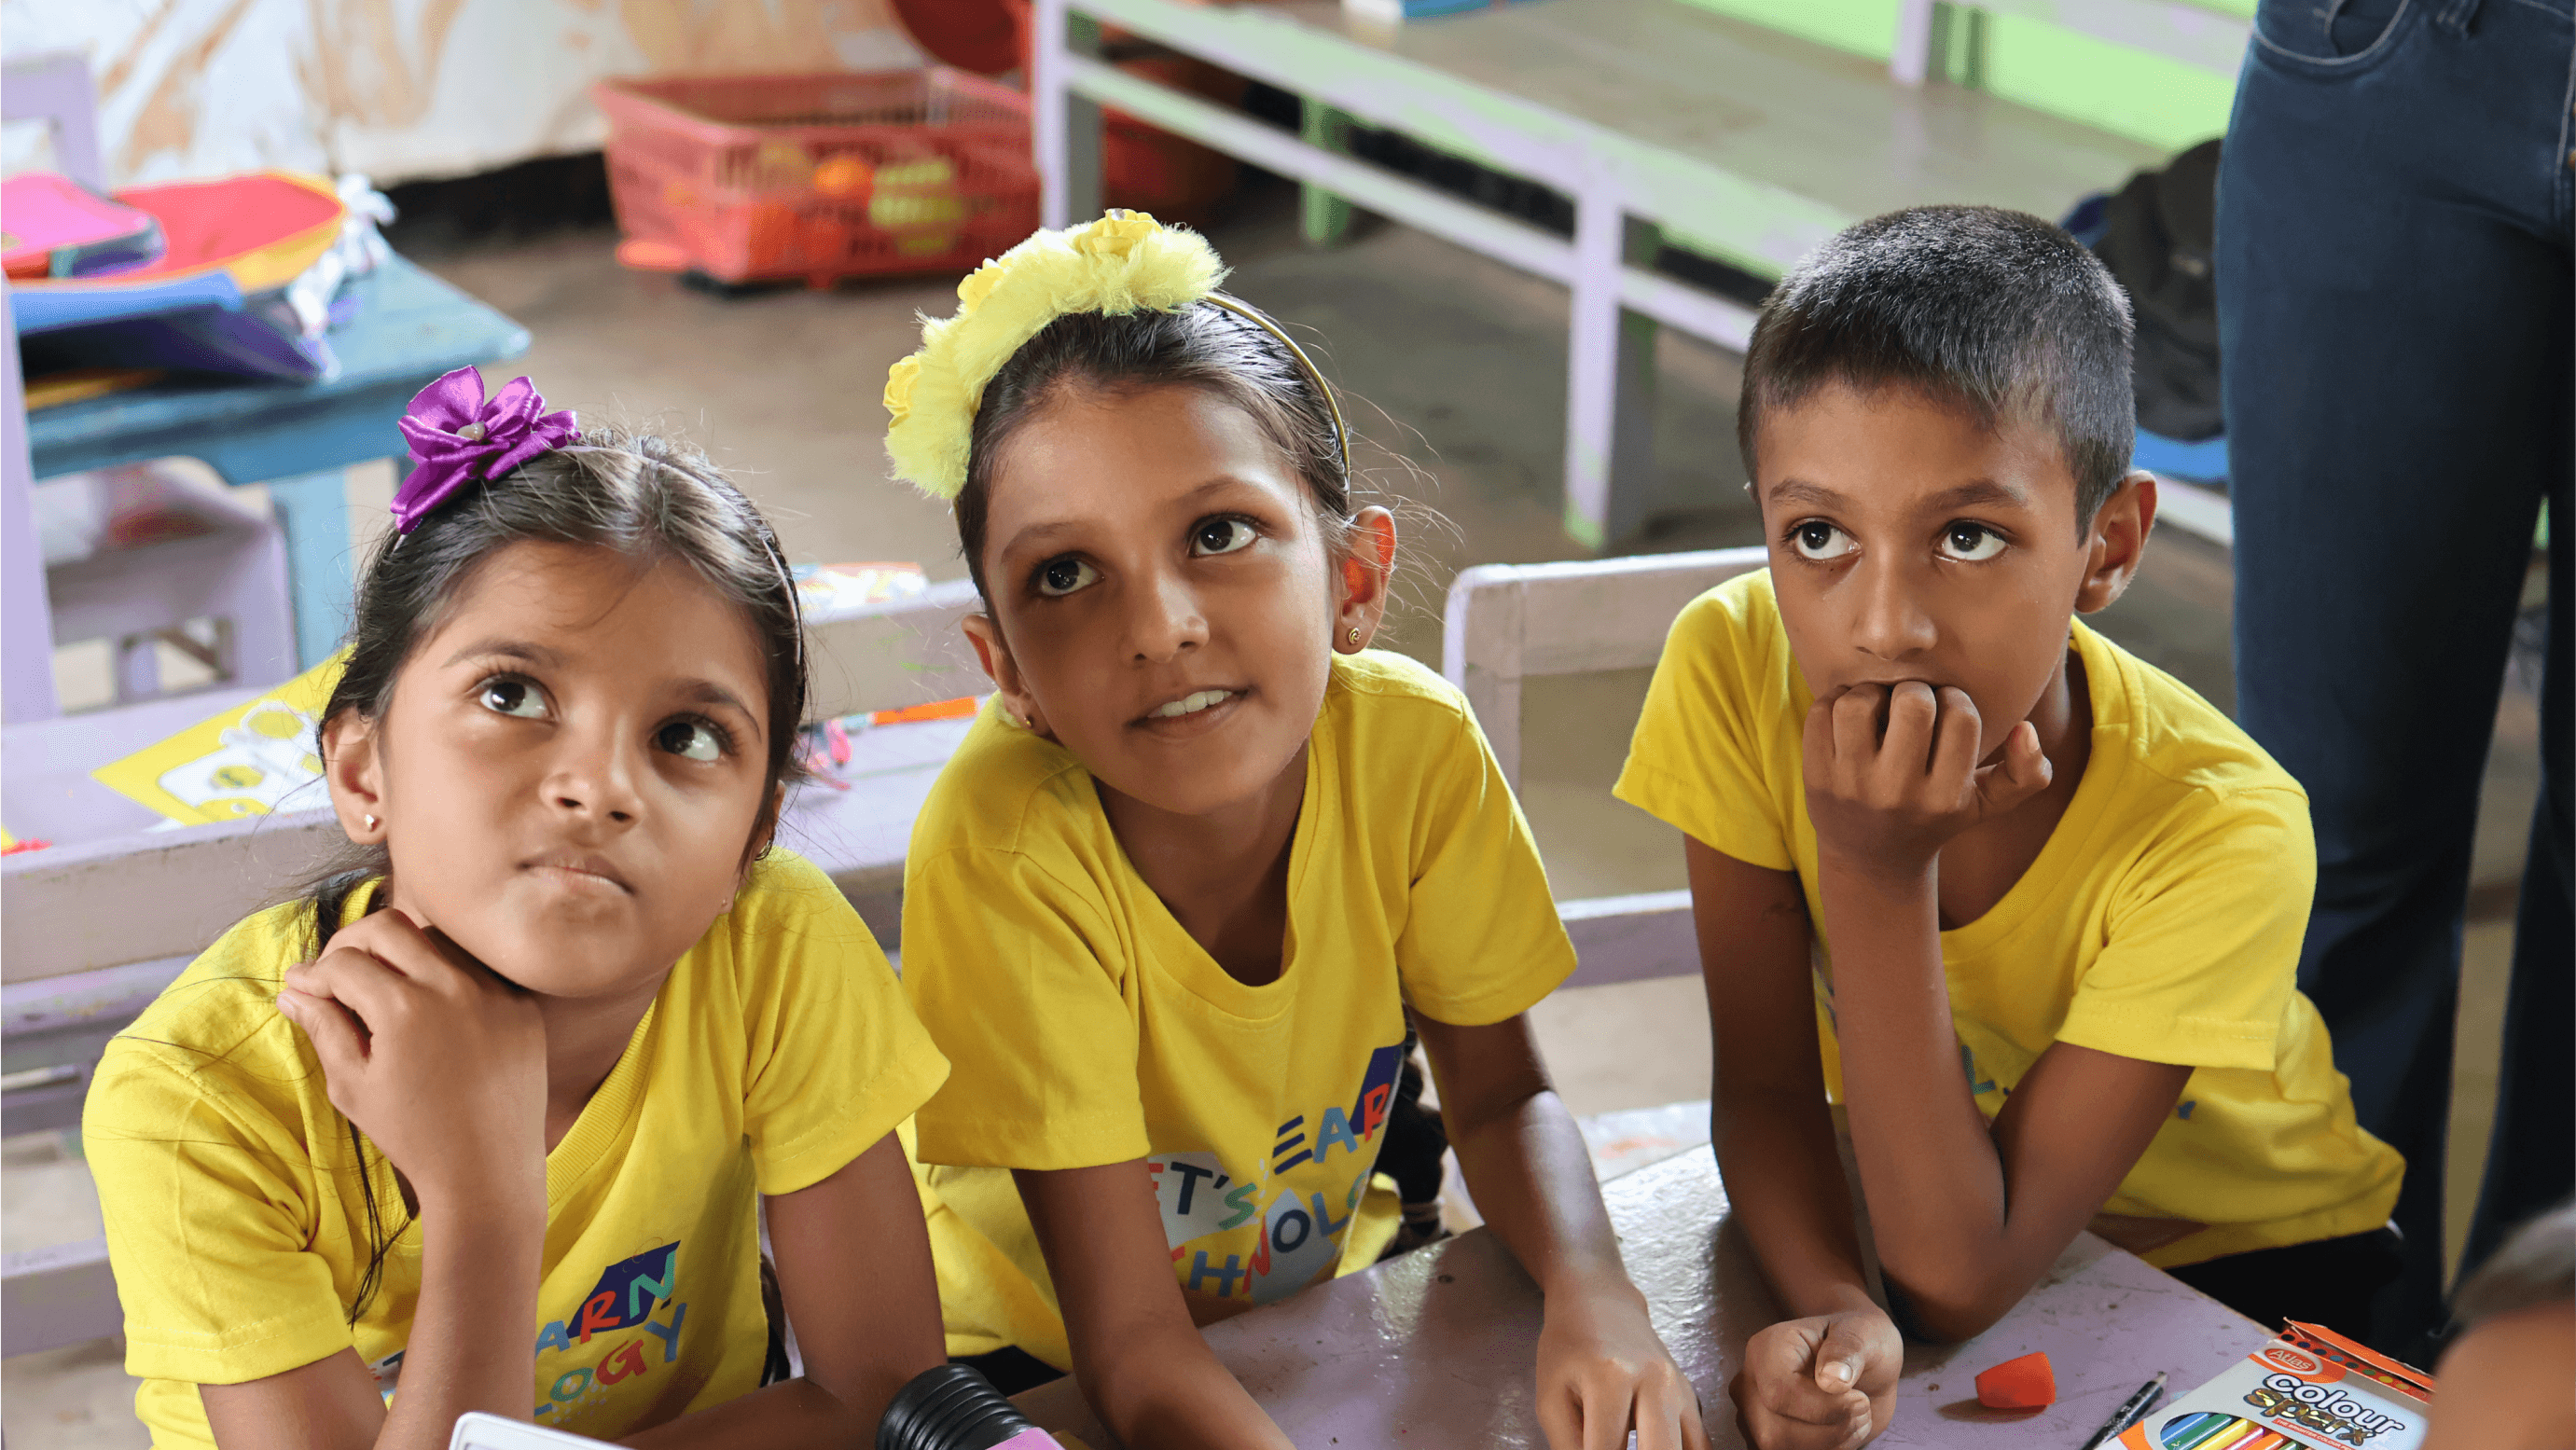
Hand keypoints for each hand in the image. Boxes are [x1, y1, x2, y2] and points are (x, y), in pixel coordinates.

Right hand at [276, 910, 547, 1215]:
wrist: (489, 1170)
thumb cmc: (413, 1135)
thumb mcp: (352, 1086)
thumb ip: (323, 1028)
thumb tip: (293, 990)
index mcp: (404, 1009)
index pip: (344, 962)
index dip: (313, 973)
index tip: (301, 987)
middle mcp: (454, 988)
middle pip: (390, 926)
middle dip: (351, 942)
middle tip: (335, 971)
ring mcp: (495, 992)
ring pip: (437, 939)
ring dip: (400, 951)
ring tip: (378, 985)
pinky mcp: (522, 1004)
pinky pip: (476, 967)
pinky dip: (444, 973)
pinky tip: (426, 1002)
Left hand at [1536, 1281, 1709, 1449]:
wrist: (1601, 1304)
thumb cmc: (1569, 1349)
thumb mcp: (1551, 1396)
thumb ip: (1567, 1445)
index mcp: (1611, 1377)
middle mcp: (1655, 1381)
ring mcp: (1680, 1390)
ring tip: (1638, 1446)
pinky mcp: (1691, 1398)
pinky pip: (1700, 1445)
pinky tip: (1659, 1447)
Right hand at [1731, 1308, 1900, 1449]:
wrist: (1864, 1365)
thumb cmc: (1859, 1343)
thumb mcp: (1862, 1334)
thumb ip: (1848, 1350)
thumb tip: (1832, 1378)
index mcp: (1766, 1348)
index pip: (1778, 1392)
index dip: (1823, 1408)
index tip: (1860, 1400)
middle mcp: (1751, 1382)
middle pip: (1774, 1432)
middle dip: (1830, 1430)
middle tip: (1863, 1410)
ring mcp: (1756, 1415)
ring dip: (1832, 1443)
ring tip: (1857, 1418)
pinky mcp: (1770, 1437)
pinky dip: (1828, 1449)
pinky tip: (1844, 1430)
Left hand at [1801, 682, 2051, 881]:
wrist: (1870, 860)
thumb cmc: (1935, 817)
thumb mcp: (1988, 805)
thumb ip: (2028, 774)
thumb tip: (2025, 729)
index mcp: (1946, 798)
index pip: (1961, 716)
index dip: (1956, 700)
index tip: (1946, 713)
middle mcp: (1898, 793)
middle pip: (1912, 701)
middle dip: (1915, 691)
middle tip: (1911, 706)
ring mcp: (1851, 786)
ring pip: (1860, 701)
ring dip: (1872, 692)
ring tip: (1880, 708)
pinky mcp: (1816, 777)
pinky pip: (1822, 711)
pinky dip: (1837, 700)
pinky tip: (1851, 718)